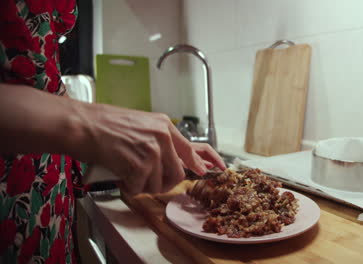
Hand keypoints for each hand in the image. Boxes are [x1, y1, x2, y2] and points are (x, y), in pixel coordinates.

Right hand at [74, 103, 224, 193]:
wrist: (82, 124)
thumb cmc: (104, 124)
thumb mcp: (140, 124)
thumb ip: (158, 140)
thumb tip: (170, 159)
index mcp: (164, 126)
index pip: (192, 148)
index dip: (203, 162)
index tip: (210, 170)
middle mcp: (162, 137)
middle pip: (177, 173)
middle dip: (165, 183)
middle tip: (149, 181)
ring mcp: (152, 151)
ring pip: (159, 184)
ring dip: (143, 185)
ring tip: (128, 173)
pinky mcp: (139, 165)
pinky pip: (140, 187)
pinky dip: (129, 186)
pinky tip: (120, 173)